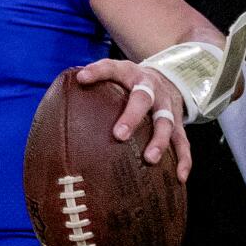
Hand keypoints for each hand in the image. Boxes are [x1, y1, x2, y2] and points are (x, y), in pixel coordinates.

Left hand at [73, 59, 192, 180]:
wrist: (169, 78)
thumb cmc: (131, 83)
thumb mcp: (116, 75)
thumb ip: (95, 83)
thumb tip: (63, 96)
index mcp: (131, 74)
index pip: (112, 68)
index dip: (98, 72)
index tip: (82, 78)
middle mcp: (152, 89)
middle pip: (143, 99)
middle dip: (132, 116)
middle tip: (119, 135)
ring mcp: (168, 107)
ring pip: (166, 123)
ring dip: (159, 141)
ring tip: (149, 159)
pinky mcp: (178, 124)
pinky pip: (183, 143)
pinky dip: (183, 160)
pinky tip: (179, 177)